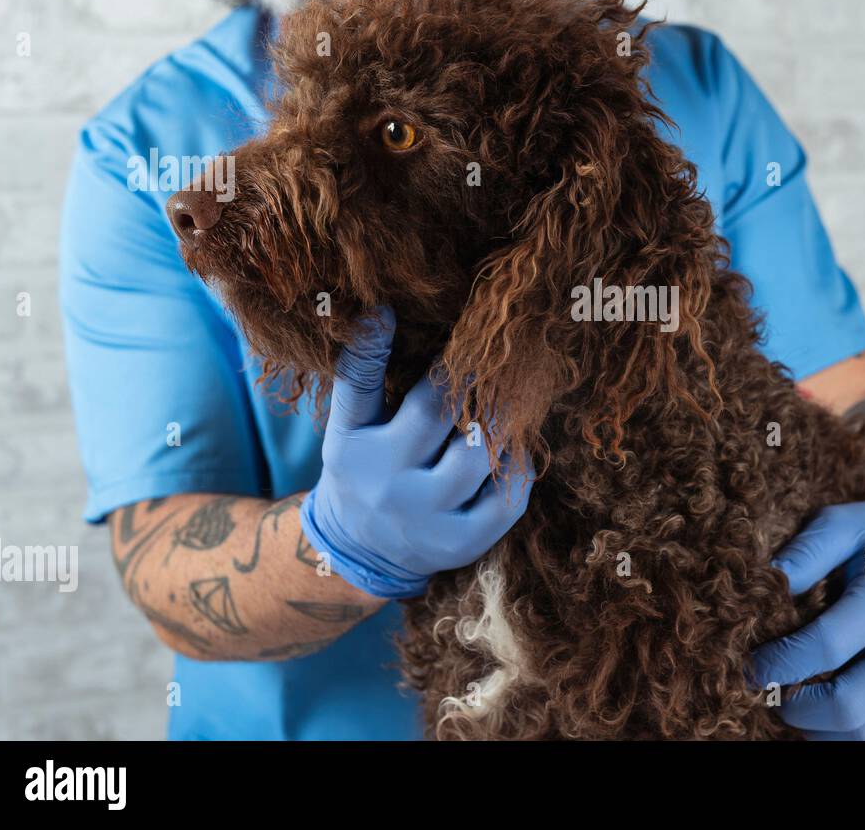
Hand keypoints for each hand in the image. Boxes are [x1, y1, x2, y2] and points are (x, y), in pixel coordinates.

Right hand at [299, 306, 530, 597]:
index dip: (372, 347)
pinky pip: (506, 498)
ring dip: (499, 421)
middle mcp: (389, 485)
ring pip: (478, 456)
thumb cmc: (363, 472)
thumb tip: (379, 312)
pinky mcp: (461, 544)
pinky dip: (517, 467)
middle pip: (438, 416)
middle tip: (494, 353)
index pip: (363, 389)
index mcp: (356, 450)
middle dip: (469, 379)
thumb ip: (360, 376)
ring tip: (509, 401)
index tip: (387, 310)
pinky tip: (514, 450)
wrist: (363, 553)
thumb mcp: (347, 429)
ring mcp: (428, 519)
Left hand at [752, 478, 864, 739]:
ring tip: (799, 704)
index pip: (826, 647)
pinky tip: (828, 711)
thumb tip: (768, 580)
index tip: (753, 667)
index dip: (781, 663)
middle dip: (798, 709)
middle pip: (849, 707)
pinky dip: (851, 733)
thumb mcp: (844, 523)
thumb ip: (806, 552)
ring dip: (823, 730)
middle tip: (774, 693)